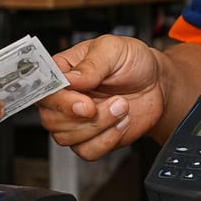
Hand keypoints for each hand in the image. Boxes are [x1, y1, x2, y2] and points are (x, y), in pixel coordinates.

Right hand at [37, 35, 165, 159]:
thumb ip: (91, 63)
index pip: (43, 90)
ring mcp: (76, 120)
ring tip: (122, 106)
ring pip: (66, 138)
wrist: (157, 84)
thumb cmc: (132, 61)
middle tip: (111, 102)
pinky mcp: (91, 138)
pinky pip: (86, 151)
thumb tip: (70, 79)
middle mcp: (64, 97)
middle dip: (83, 117)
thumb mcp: (113, 49)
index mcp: (62, 72)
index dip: (59, 100)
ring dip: (99, 126)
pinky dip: (107, 140)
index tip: (82, 101)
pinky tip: (121, 122)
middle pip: (51, 119)